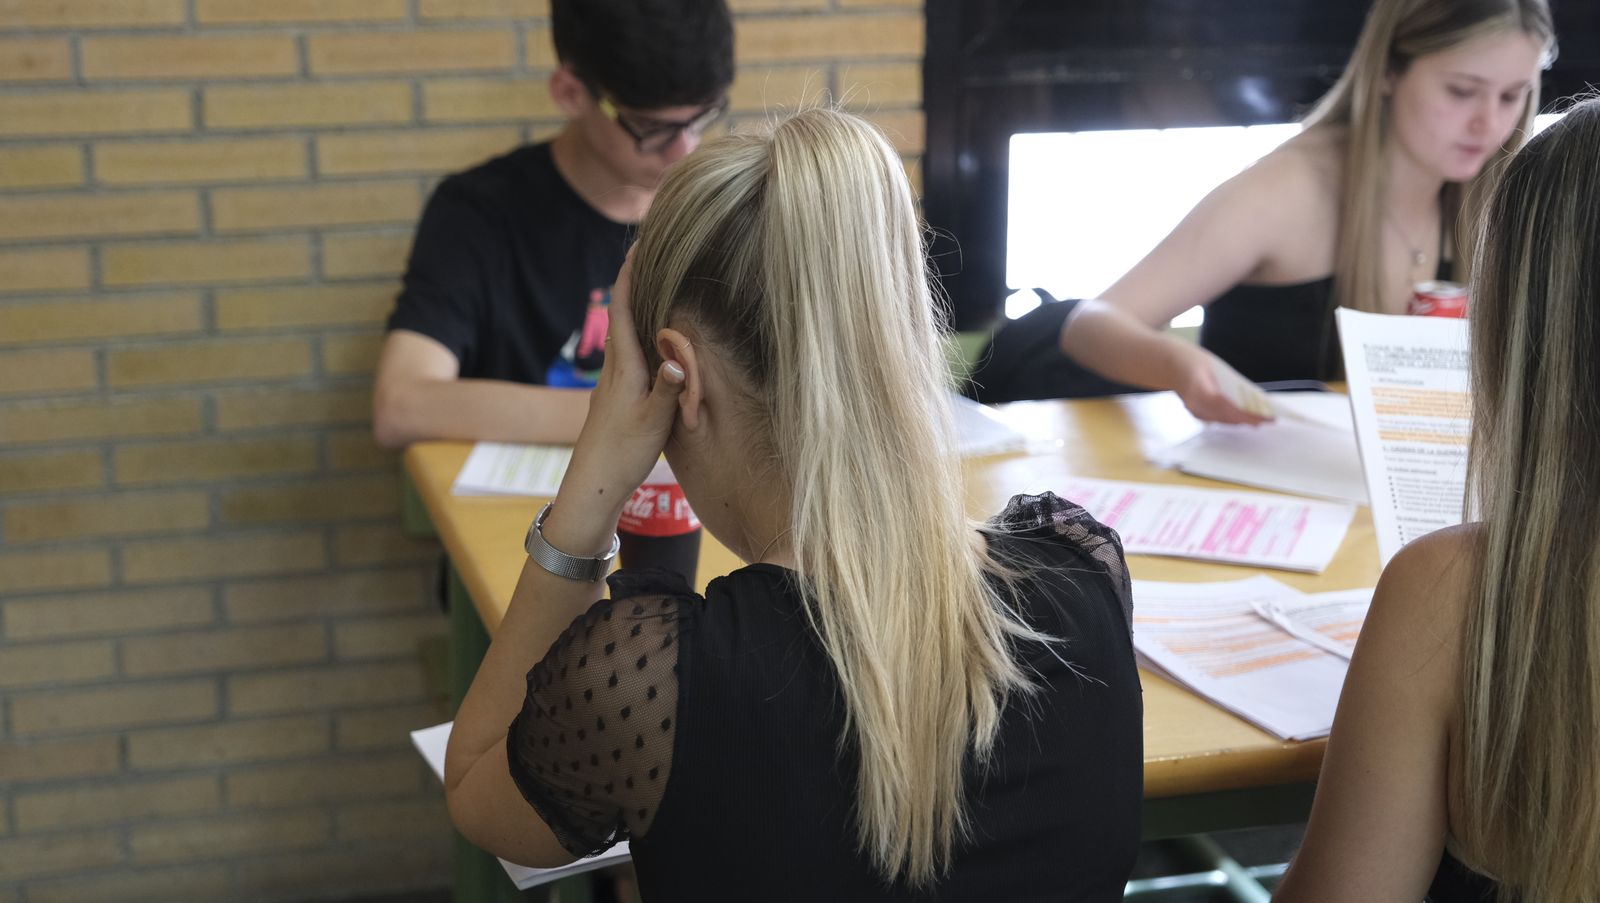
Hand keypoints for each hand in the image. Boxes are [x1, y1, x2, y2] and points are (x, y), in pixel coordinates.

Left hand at [546, 253, 688, 551]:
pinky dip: (641, 334)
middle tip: (652, 254)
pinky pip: (630, 353)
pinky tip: (653, 339)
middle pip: (623, 314)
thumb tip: (680, 358)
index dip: (630, 276)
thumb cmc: (623, 455)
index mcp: (623, 368)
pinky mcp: (617, 396)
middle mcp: (615, 369)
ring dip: (637, 308)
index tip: (639, 244)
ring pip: (626, 334)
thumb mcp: (653, 423)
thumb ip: (668, 389)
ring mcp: (613, 383)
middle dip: (636, 283)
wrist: (593, 486)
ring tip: (656, 286)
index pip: (623, 309)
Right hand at [1174, 347, 1273, 424]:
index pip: (1223, 404)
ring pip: (1223, 419)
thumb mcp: (1215, 367)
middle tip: (1269, 419)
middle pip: (1225, 415)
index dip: (1243, 412)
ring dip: (1243, 421)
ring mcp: (1194, 411)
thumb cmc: (1196, 362)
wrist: (1171, 366)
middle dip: (1248, 418)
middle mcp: (1194, 403)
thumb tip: (1253, 397)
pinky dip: (1233, 419)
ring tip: (1263, 420)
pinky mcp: (1196, 415)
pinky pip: (1218, 419)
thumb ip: (1230, 382)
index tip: (1261, 416)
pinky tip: (1247, 419)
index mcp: (1198, 387)